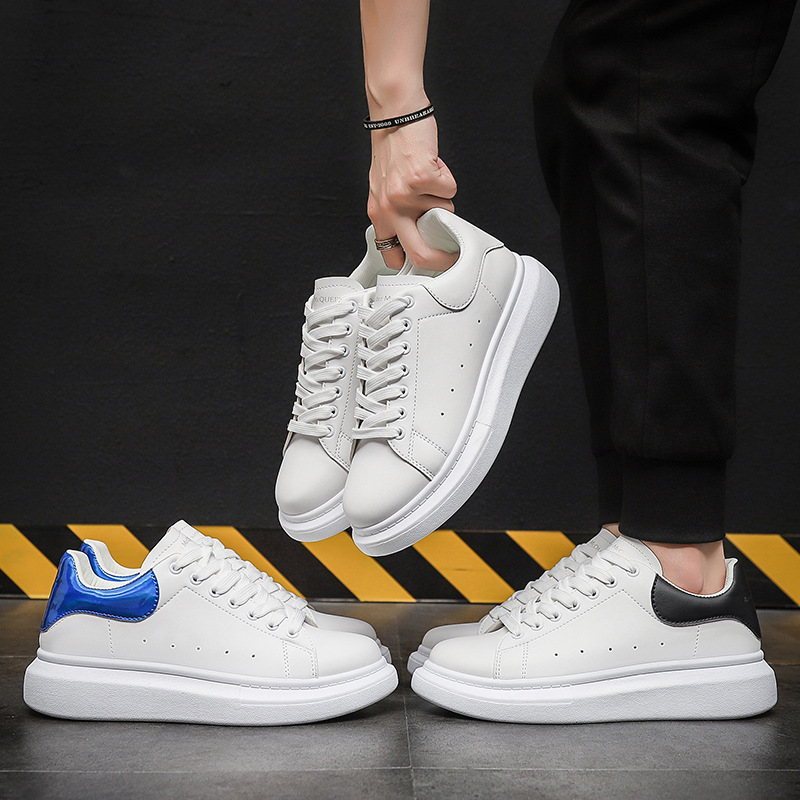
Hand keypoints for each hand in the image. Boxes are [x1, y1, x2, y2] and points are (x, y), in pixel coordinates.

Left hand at [367, 113, 457, 269]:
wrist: (394, 116)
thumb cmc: (393, 149)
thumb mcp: (384, 189)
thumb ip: (396, 215)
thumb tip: (417, 237)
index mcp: (378, 214)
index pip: (392, 254)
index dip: (413, 264)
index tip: (427, 264)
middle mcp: (389, 208)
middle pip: (419, 253)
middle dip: (442, 260)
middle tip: (452, 255)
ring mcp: (405, 195)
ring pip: (443, 213)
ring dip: (444, 197)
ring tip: (429, 179)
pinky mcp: (422, 179)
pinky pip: (450, 190)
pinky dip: (448, 178)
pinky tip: (433, 165)